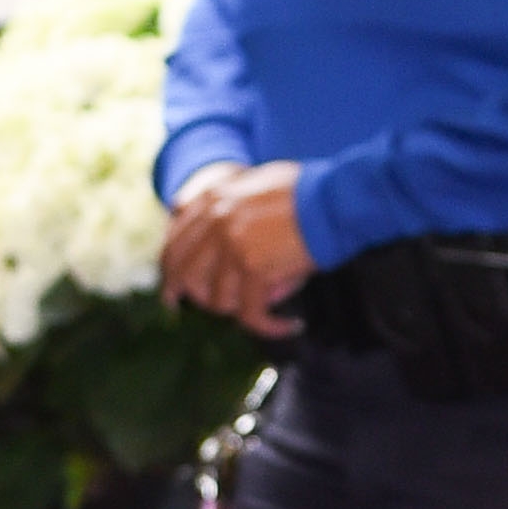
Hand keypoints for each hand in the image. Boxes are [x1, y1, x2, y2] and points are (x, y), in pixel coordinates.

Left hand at [161, 163, 311, 332]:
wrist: (337, 198)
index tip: (172, 289)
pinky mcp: (254, 268)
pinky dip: (270, 326)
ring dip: (239, 309)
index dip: (170, 269)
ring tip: (262, 308)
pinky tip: (288, 326)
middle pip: (184, 272)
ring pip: (218, 299)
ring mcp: (232, 245)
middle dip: (184, 295)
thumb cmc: (309, 191)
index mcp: (214, 198)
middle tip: (186, 309)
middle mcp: (216, 220)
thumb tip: (194, 212)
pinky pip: (250, 313)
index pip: (177, 241)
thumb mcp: (257, 182)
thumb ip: (227, 198)